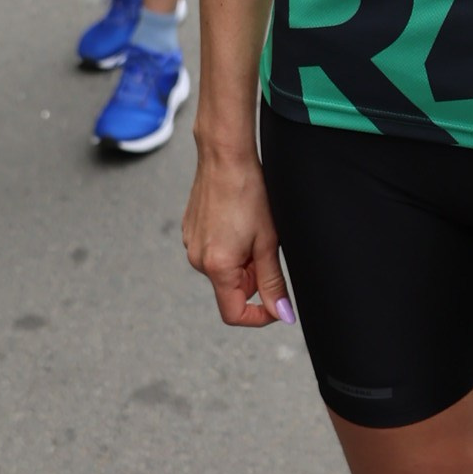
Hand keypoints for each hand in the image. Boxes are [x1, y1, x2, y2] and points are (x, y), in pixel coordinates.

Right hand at [183, 144, 291, 330]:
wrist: (224, 157)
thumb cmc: (249, 193)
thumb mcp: (268, 242)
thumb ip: (273, 282)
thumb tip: (282, 313)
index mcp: (217, 266)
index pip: (233, 313)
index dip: (258, 316)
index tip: (277, 305)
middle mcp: (198, 260)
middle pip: (231, 289)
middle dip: (253, 277)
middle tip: (267, 246)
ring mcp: (191, 245)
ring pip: (224, 270)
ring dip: (243, 261)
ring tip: (253, 229)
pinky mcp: (191, 232)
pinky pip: (214, 253)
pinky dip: (231, 247)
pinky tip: (239, 222)